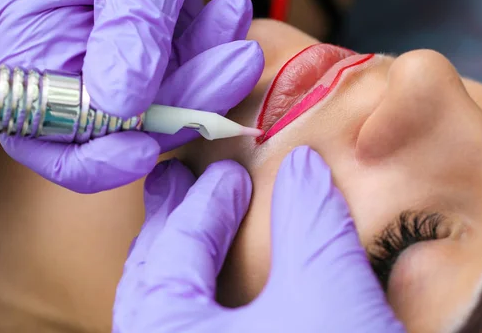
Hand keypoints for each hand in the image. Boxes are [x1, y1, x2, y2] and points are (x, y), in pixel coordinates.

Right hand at [0, 0, 262, 192]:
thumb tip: (119, 109)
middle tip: (234, 66)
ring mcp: (108, 53)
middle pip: (114, 124)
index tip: (149, 150)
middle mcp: (61, 49)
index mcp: (28, 26)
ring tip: (237, 31)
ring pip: (161, 105)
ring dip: (208, 76)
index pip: (43, 126)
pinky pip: (183, 77)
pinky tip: (231, 16)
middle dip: (182, 102)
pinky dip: (211, 55)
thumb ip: (129, 33)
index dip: (93, 154)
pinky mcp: (147, 51)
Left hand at [113, 146, 404, 331]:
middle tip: (185, 185)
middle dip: (176, 223)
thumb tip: (304, 166)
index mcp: (167, 327)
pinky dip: (207, 298)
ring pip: (171, 308)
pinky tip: (230, 291)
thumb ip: (309, 219)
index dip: (207, 201)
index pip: (175, 246)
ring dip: (187, 261)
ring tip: (201, 227)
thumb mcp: (326, 289)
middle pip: (155, 276)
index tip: (229, 174)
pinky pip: (197, 329)